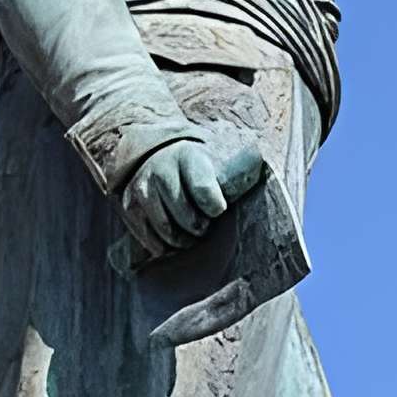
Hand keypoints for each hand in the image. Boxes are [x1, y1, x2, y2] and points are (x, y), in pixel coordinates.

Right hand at [120, 138, 262, 258]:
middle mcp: (161, 171)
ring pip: (166, 229)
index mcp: (188, 157)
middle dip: (199, 226)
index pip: (203, 189)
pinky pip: (149, 237)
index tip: (219, 211)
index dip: (214, 206)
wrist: (153, 151)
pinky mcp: (130, 207)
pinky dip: (163, 245)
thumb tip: (266, 181)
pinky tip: (172, 240)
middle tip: (204, 226)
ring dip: (182, 238)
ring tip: (190, 234)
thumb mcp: (213, 158)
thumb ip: (236, 171)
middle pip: (184, 214)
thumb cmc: (194, 163)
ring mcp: (142, 189)